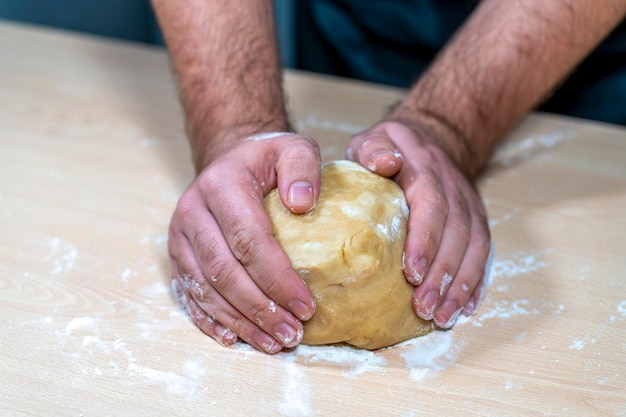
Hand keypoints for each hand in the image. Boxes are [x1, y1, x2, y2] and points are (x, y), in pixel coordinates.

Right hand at [169, 132, 319, 352]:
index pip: (249, 240)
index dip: (277, 278)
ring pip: (206, 288)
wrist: (230, 159)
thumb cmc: (267, 160)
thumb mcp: (292, 149)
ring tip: (272, 343)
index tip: (306, 306)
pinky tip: (234, 338)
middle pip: (225, 271)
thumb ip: (303, 167)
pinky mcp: (177, 253)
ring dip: (240, 321)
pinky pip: (189, 292)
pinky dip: (211, 319)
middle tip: (292, 334)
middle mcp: (193, 211)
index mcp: (222, 186)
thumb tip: (303, 203)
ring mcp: (180, 235)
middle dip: (260, 309)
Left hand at [346, 121, 491, 327]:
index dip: (426, 240)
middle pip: (457, 234)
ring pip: (475, 248)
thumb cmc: (391, 148)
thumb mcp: (374, 140)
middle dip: (443, 274)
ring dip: (462, 285)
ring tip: (444, 318)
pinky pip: (484, 253)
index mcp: (427, 169)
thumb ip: (373, 149)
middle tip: (425, 308)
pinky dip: (477, 282)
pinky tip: (466, 308)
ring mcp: (469, 205)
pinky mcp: (476, 219)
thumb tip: (384, 162)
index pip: (432, 205)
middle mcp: (454, 188)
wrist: (430, 139)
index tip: (412, 274)